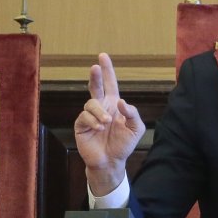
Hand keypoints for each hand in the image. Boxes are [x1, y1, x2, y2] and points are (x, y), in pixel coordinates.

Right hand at [73, 53, 145, 195]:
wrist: (111, 161)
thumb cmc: (123, 144)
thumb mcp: (135, 128)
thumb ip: (132, 114)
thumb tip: (121, 102)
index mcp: (113, 104)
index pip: (110, 84)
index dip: (107, 70)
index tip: (103, 56)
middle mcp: (101, 107)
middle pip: (96, 87)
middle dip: (95, 76)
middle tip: (95, 67)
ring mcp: (90, 116)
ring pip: (91, 104)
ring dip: (99, 112)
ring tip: (106, 123)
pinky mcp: (81, 125)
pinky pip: (84, 117)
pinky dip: (93, 122)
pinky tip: (99, 129)